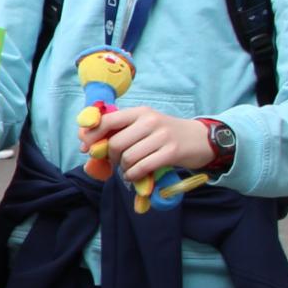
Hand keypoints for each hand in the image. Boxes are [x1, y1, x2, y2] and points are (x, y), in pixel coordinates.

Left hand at [86, 105, 214, 182]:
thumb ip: (122, 130)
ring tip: (127, 170)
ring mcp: (162, 136)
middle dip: (110, 157)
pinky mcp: (171, 152)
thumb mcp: (145, 125)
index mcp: (139, 112)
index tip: (86, 148)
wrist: (200, 138)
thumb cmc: (166, 134)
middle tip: (115, 163)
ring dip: (123, 169)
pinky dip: (133, 175)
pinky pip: (142, 167)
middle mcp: (150, 120)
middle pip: (116, 143)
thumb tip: (89, 144)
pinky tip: (134, 176)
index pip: (107, 120)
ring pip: (128, 157)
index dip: (92, 136)